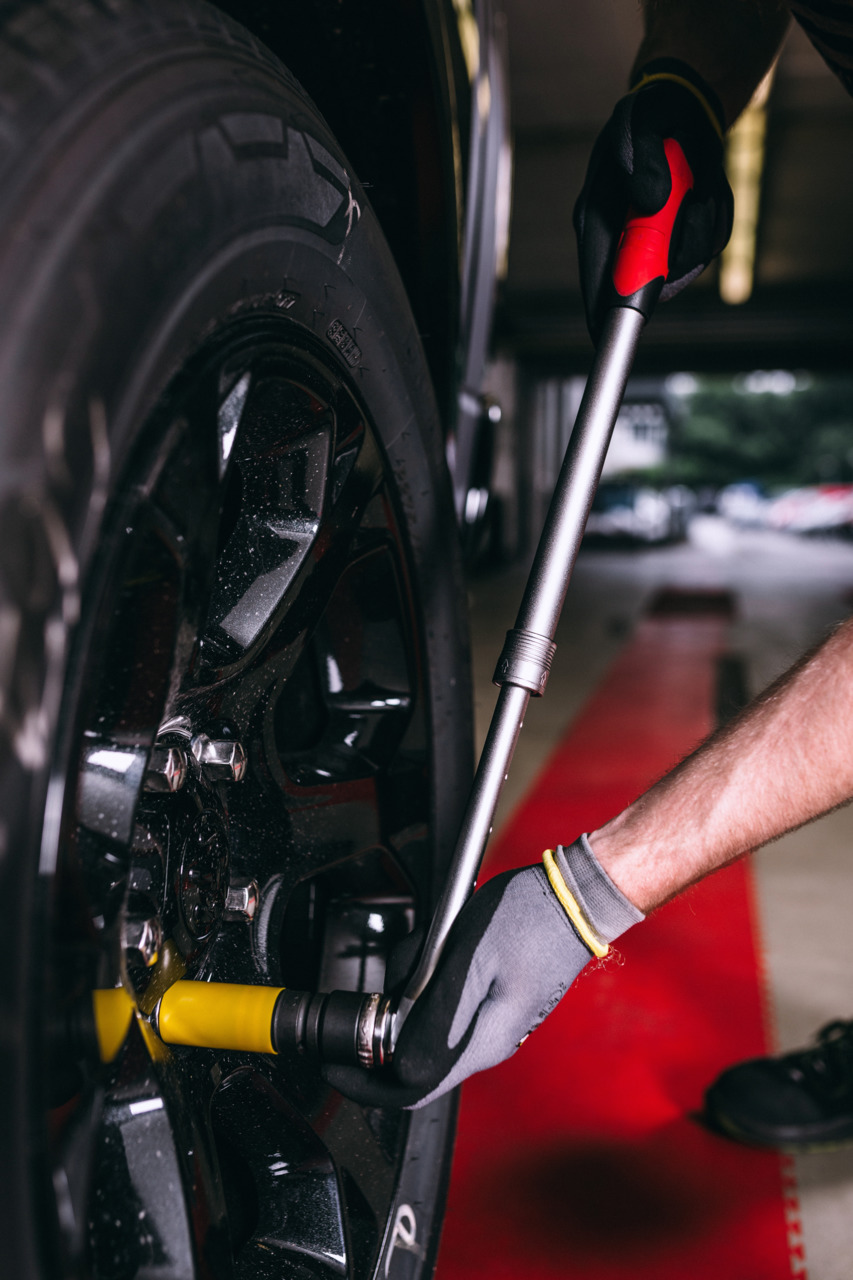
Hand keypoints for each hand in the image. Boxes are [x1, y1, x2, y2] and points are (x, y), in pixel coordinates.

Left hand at [324, 862, 596, 1108]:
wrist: (578, 894)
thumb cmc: (531, 919)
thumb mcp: (469, 963)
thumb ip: (433, 1017)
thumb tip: (401, 1065)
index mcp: (480, 1043)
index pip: (412, 1091)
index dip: (365, 1084)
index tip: (334, 1063)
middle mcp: (487, 1041)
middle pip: (414, 1052)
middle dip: (389, 1014)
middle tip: (392, 971)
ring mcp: (493, 1019)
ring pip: (427, 1019)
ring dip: (412, 984)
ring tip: (426, 942)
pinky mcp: (496, 997)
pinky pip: (446, 997)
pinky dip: (431, 971)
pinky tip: (443, 939)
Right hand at [573, 65, 732, 341]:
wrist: (682, 109)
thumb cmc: (649, 118)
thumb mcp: (638, 123)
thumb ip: (638, 158)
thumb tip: (652, 198)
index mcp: (597, 219)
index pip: (597, 277)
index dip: (602, 311)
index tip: (606, 335)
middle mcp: (621, 239)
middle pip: (650, 279)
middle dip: (680, 252)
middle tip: (697, 200)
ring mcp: (651, 243)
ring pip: (686, 260)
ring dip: (701, 224)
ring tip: (700, 181)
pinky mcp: (678, 239)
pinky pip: (705, 244)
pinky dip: (714, 216)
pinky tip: (705, 186)